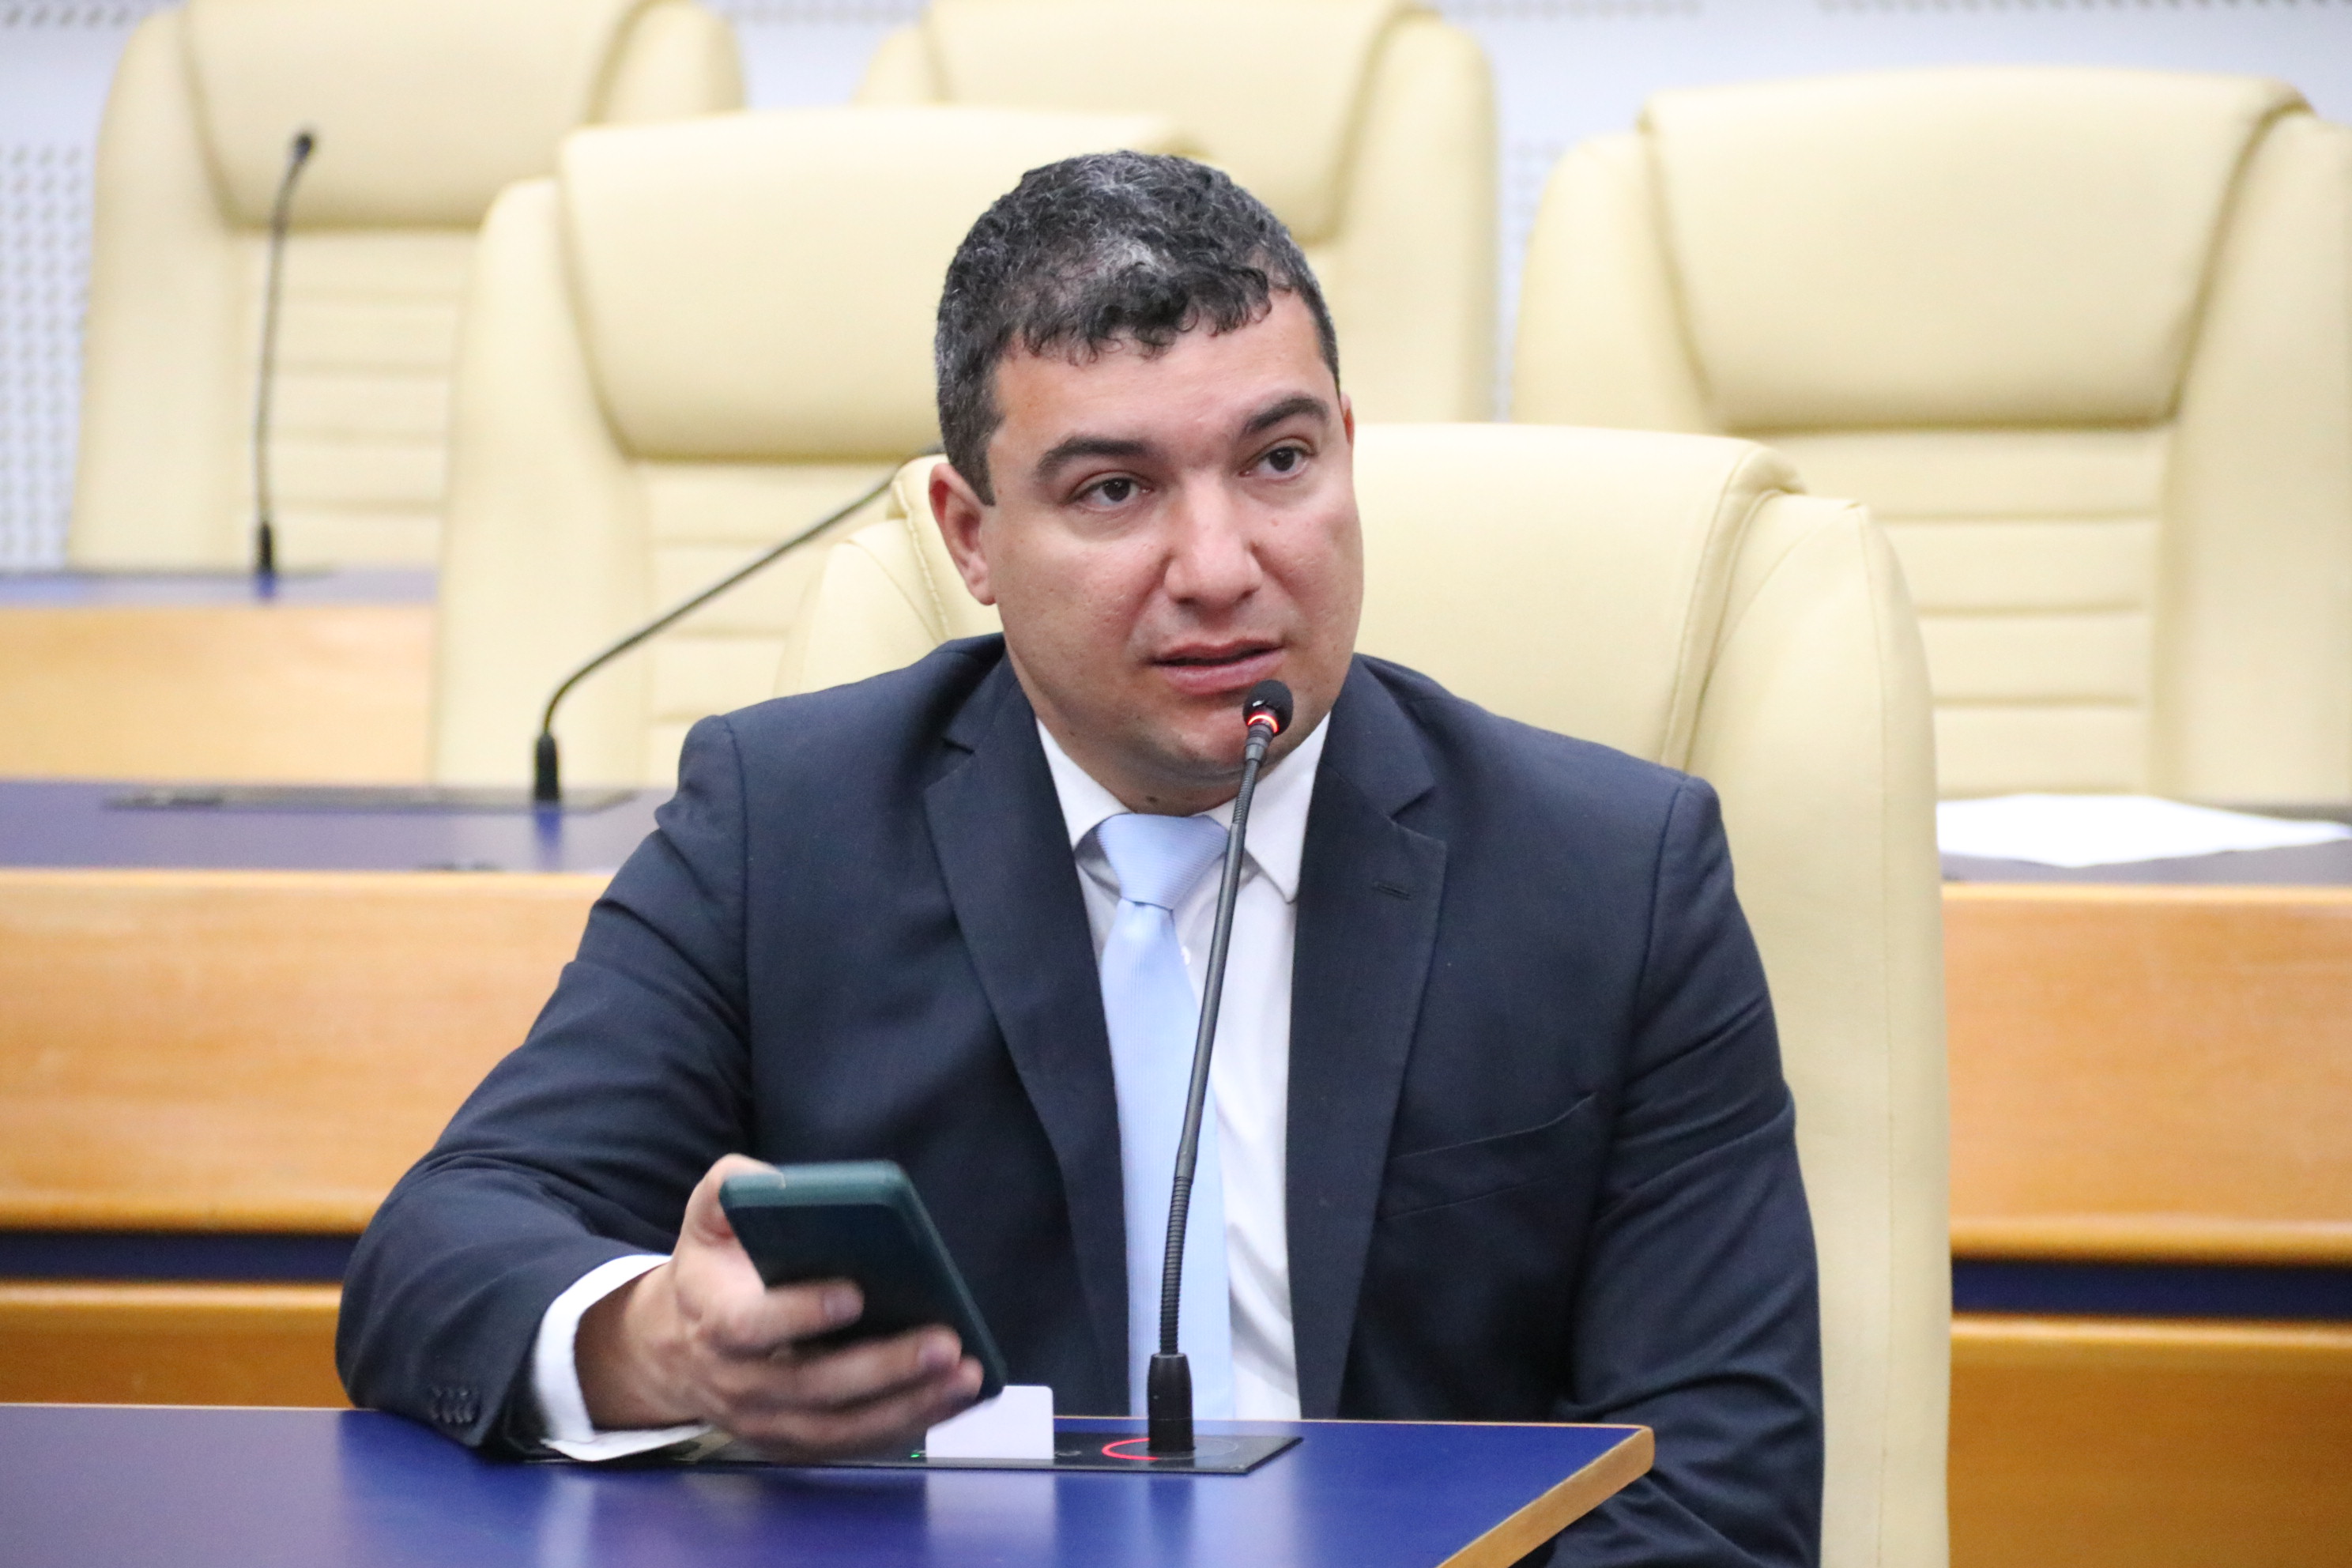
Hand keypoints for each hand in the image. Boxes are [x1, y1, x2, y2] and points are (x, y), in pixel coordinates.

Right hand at [575, 1154, 984, 1458]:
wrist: (679, 1349)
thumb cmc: (713, 1272)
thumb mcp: (707, 1219)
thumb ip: (731, 1188)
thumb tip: (781, 1184)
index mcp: (715, 1321)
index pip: (750, 1327)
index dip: (799, 1313)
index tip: (855, 1293)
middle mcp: (739, 1382)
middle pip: (813, 1386)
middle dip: (883, 1367)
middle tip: (945, 1342)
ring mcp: (768, 1421)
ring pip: (840, 1426)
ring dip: (908, 1406)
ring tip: (964, 1375)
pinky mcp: (797, 1442)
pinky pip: (855, 1443)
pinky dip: (908, 1424)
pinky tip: (952, 1397)